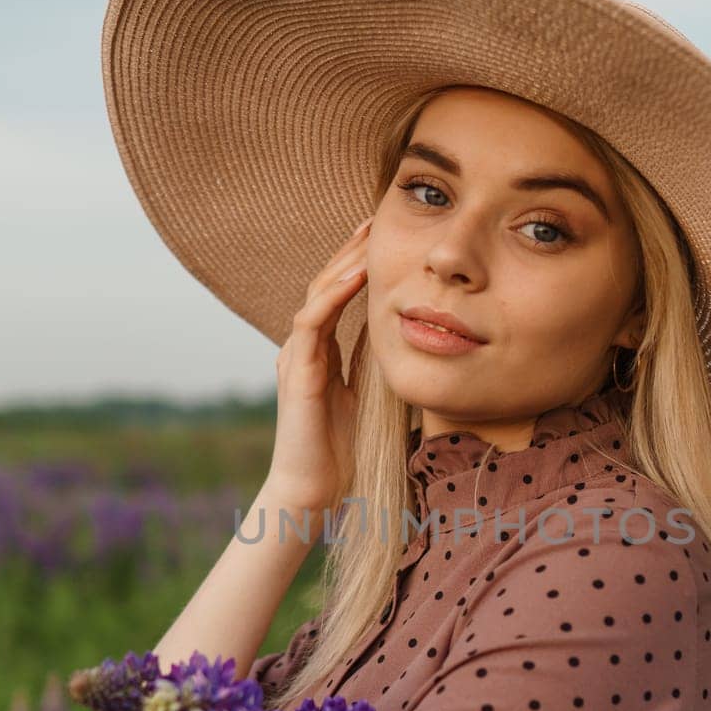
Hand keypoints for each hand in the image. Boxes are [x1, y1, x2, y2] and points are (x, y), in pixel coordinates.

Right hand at [266, 218, 372, 517]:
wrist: (313, 493)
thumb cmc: (342, 454)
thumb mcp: (369, 399)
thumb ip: (378, 368)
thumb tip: (413, 343)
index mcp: (321, 353)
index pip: (338, 295)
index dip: (358, 264)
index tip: (384, 236)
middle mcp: (305, 349)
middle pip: (325, 285)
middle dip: (350, 251)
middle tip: (375, 217)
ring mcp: (297, 358)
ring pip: (317, 295)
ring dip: (343, 263)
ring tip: (368, 236)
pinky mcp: (298, 373)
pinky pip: (312, 323)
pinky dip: (334, 296)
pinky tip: (356, 276)